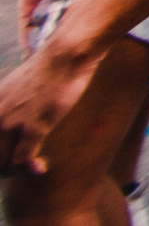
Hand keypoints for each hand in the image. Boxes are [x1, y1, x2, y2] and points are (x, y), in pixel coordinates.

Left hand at [0, 42, 101, 174]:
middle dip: (3, 166)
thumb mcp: (12, 87)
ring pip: (3, 162)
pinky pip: (24, 159)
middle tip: (15, 167)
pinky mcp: (33, 129)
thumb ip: (5, 105)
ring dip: (14, 170)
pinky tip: (40, 167)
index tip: (6, 156)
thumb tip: (11, 118)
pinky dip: (31, 167)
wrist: (65, 56)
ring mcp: (12, 124)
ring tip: (26, 167)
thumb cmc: (45, 68)